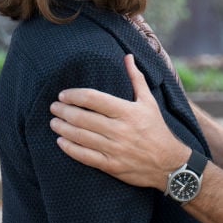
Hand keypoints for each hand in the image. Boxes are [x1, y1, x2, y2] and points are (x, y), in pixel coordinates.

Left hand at [50, 54, 188, 188]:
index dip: (74, 95)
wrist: (169, 163)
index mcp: (128, 111)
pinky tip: (61, 141)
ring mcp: (115, 149)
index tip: (64, 95)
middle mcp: (120, 129)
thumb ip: (136, 78)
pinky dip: (70, 148)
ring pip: (81, 136)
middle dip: (64, 111)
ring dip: (63, 128)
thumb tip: (127, 57)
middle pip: (83, 117)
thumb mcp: (149, 101)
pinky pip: (85, 156)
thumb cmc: (157, 129)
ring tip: (53, 122)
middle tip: (54, 107)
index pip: (94, 99)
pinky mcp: (111, 166)